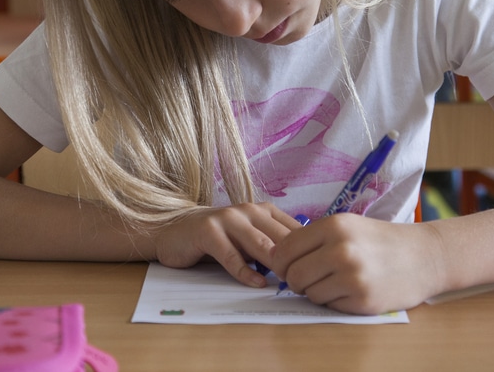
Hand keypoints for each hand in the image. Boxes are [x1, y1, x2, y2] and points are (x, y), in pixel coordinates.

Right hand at [153, 202, 300, 288]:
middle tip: (307, 283)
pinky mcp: (208, 232)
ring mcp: (228, 219)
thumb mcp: (249, 239)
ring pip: (260, 244)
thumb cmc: (219, 239)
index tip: (318, 272)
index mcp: (263, 211)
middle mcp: (248, 210)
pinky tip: (257, 283)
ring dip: (275, 265)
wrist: (175, 230)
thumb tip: (305, 268)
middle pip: (281, 237)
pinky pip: (231, 255)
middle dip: (296, 260)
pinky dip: (245, 271)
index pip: (294, 231)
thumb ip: (272, 247)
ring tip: (287, 283)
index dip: (308, 252)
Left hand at [269, 213, 445, 314]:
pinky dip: (335, 301)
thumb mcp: (347, 226)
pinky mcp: (362, 300)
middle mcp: (341, 250)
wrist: (424, 256)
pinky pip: (329, 305)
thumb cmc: (381, 240)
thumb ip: (312, 238)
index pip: (284, 250)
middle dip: (296, 280)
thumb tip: (275, 258)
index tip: (289, 266)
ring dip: (317, 291)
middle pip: (293, 275)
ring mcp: (352, 277)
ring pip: (309, 293)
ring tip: (337, 281)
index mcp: (334, 226)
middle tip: (309, 278)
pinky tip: (352, 289)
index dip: (282, 262)